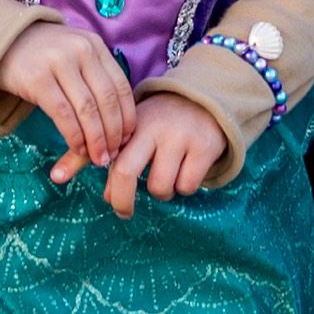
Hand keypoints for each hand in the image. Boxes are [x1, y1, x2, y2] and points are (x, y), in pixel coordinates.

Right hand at [0, 18, 140, 174]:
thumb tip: (119, 121)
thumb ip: (94, 76)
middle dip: (113, 134)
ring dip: (96, 140)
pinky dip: (74, 136)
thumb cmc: (42, 55)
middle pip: (106, 100)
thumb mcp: (74, 54)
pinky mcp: (37, 79)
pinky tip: (77, 148)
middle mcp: (81, 51)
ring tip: (98, 158)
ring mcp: (58, 63)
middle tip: (113, 156)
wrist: (2, 42)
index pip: (120, 87)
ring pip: (87, 110)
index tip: (128, 139)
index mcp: (95, 45)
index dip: (128, 117)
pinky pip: (63, 114)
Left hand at [98, 92, 230, 217]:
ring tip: (168, 176)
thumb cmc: (162, 122)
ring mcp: (181, 136)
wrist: (205, 100)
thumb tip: (108, 197)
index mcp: (134, 123)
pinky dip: (185, 187)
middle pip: (126, 172)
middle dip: (122, 200)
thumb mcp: (138, 131)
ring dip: (163, 192)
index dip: (109, 187)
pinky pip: (187, 186)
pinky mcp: (205, 147)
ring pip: (160, 187)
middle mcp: (154, 127)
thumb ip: (119, 159)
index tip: (110, 203)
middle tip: (125, 213)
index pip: (110, 158)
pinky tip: (187, 171)